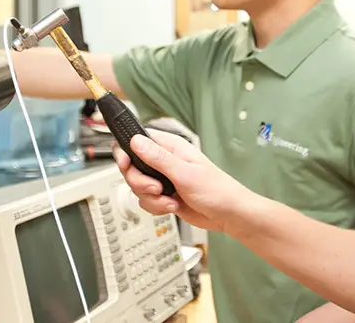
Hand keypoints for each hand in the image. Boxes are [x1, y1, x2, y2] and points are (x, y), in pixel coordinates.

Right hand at [114, 129, 261, 234]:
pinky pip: (146, 201)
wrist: (228, 215)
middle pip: (132, 167)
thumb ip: (159, 158)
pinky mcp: (164, 195)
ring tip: (170, 200)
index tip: (126, 164)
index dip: (127, 151)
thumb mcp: (185, 173)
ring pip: (137, 187)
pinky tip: (172, 206)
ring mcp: (163, 179)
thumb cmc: (217, 190)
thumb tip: (136, 141)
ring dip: (151, 198)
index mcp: (171, 147)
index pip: (138, 140)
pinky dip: (156, 207)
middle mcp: (164, 161)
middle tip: (156, 188)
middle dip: (140, 182)